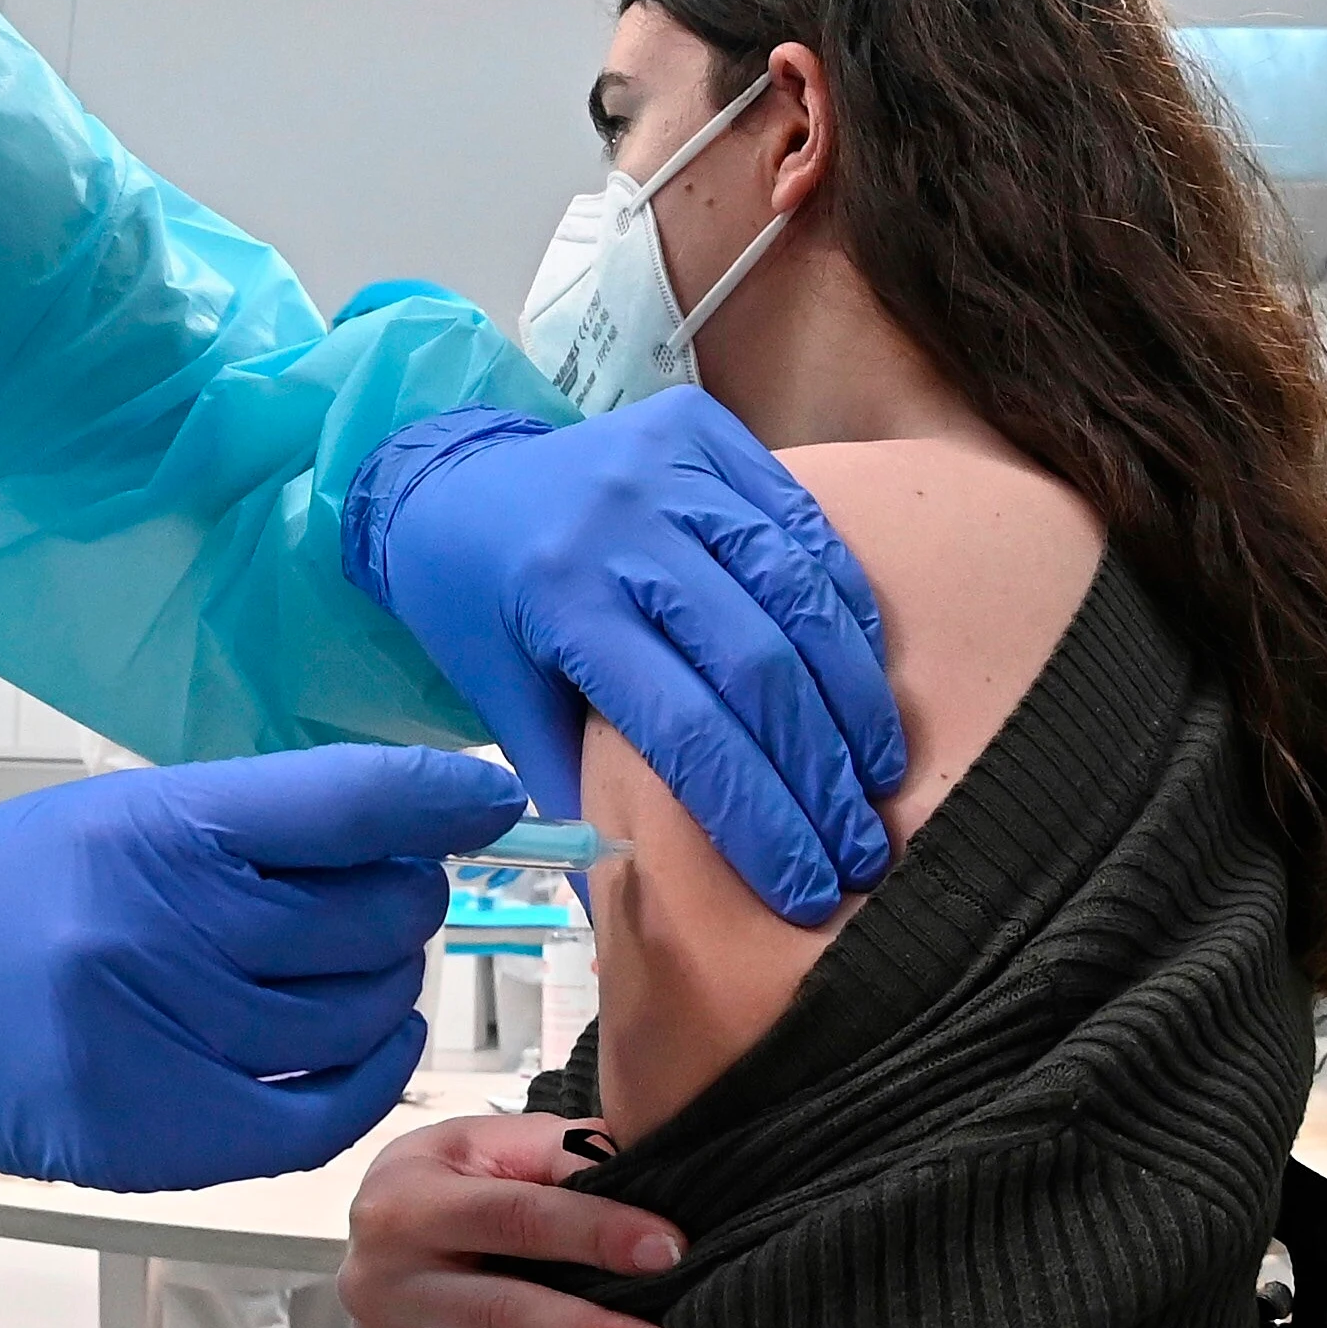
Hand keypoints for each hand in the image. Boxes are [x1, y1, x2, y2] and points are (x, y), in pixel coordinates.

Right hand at [0, 744, 521, 1194]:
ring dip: (382, 985)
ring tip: (345, 966)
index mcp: (154, 827)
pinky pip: (325, 1110)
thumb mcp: (117, 816)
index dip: (441, 799)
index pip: (347, 802)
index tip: (490, 799)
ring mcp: (160, 1040)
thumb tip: (413, 826)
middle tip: (380, 892)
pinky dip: (372, 1072)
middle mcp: (162, 930)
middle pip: (373, 915)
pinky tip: (367, 1040)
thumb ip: (256, 822)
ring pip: (360, 1011)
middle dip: (403, 899)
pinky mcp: (156, 1135)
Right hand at [340, 1114, 692, 1327]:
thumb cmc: (450, 1173)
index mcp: (410, 1201)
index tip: (671, 1250)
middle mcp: (390, 1278)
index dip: (594, 1231)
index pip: (513, 1217)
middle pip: (503, 1315)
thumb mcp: (489, 1140)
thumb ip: (561, 1152)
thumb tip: (645, 1164)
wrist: (375, 1220)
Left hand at [344, 389, 905, 925]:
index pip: (685, 729)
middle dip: (818, 774)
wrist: (449, 479)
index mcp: (562, 602)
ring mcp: (670, 466)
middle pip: (755, 664)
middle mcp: (622, 525)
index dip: (756, 815)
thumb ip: (578, 786)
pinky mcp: (707, 432)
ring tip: (876, 778)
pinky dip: (846, 607)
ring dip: (850, 699)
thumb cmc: (477, 608)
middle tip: (858, 850)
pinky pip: (805, 524)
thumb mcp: (502, 703)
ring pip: (795, 590)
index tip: (804, 887)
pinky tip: (865, 683)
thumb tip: (647, 895)